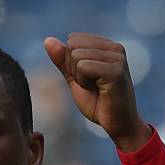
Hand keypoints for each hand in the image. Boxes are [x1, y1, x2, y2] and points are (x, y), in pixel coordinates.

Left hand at [44, 33, 151, 151]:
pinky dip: (84, 82)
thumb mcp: (75, 79)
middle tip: (91, 85)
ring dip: (80, 78)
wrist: (118, 124)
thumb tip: (47, 39)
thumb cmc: (98, 103)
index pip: (72, 40)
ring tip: (97, 88)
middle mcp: (114, 47)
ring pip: (76, 56)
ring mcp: (117, 57)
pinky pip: (83, 67)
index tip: (88, 79)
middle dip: (74, 70)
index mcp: (106, 45)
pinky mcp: (115, 70)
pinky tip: (100, 90)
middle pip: (72, 46)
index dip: (71, 64)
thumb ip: (62, 60)